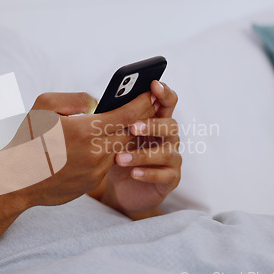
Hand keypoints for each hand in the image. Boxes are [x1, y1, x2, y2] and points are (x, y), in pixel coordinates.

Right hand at [0, 91, 156, 206]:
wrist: (14, 180)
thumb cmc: (26, 139)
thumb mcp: (44, 106)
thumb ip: (75, 98)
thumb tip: (97, 102)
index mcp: (85, 131)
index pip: (128, 115)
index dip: (143, 103)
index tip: (151, 94)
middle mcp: (94, 153)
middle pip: (131, 134)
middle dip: (140, 120)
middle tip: (145, 107)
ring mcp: (94, 172)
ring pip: (121, 151)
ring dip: (125, 138)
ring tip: (126, 124)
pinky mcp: (90, 184)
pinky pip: (107, 165)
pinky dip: (109, 153)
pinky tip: (103, 145)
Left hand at [89, 81, 180, 219]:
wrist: (121, 188)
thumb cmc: (119, 155)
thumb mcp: (115, 136)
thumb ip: (116, 120)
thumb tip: (101, 104)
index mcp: (157, 121)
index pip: (167, 102)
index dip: (163, 92)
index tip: (154, 84)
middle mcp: (169, 138)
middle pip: (171, 125)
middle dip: (152, 124)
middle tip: (132, 127)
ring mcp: (172, 158)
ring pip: (166, 152)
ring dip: (142, 154)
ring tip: (120, 158)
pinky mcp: (171, 179)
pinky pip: (165, 175)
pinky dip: (148, 173)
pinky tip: (133, 173)